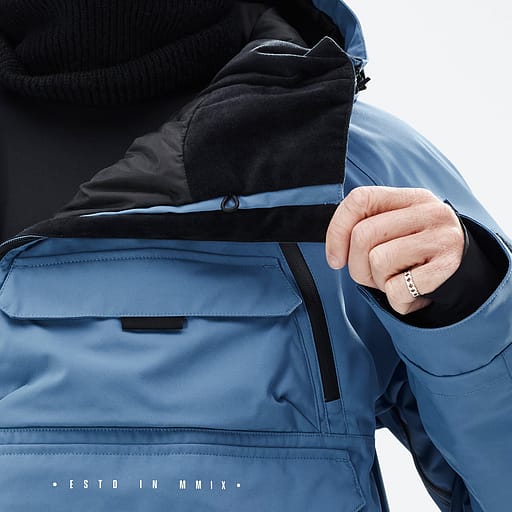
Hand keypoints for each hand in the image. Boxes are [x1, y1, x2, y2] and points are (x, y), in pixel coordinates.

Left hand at [325, 186, 464, 314]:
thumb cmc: (417, 254)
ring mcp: (441, 238)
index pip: (360, 199)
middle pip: (363, 235)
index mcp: (411, 198)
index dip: (337, 230)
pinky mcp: (448, 267)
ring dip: (379, 282)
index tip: (335, 258)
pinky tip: (411, 294)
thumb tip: (335, 252)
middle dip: (357, 266)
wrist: (465, 276)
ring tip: (397, 281)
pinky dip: (397, 300)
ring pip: (378, 261)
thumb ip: (367, 227)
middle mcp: (429, 212)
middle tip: (373, 276)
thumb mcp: (397, 230)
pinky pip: (397, 288)